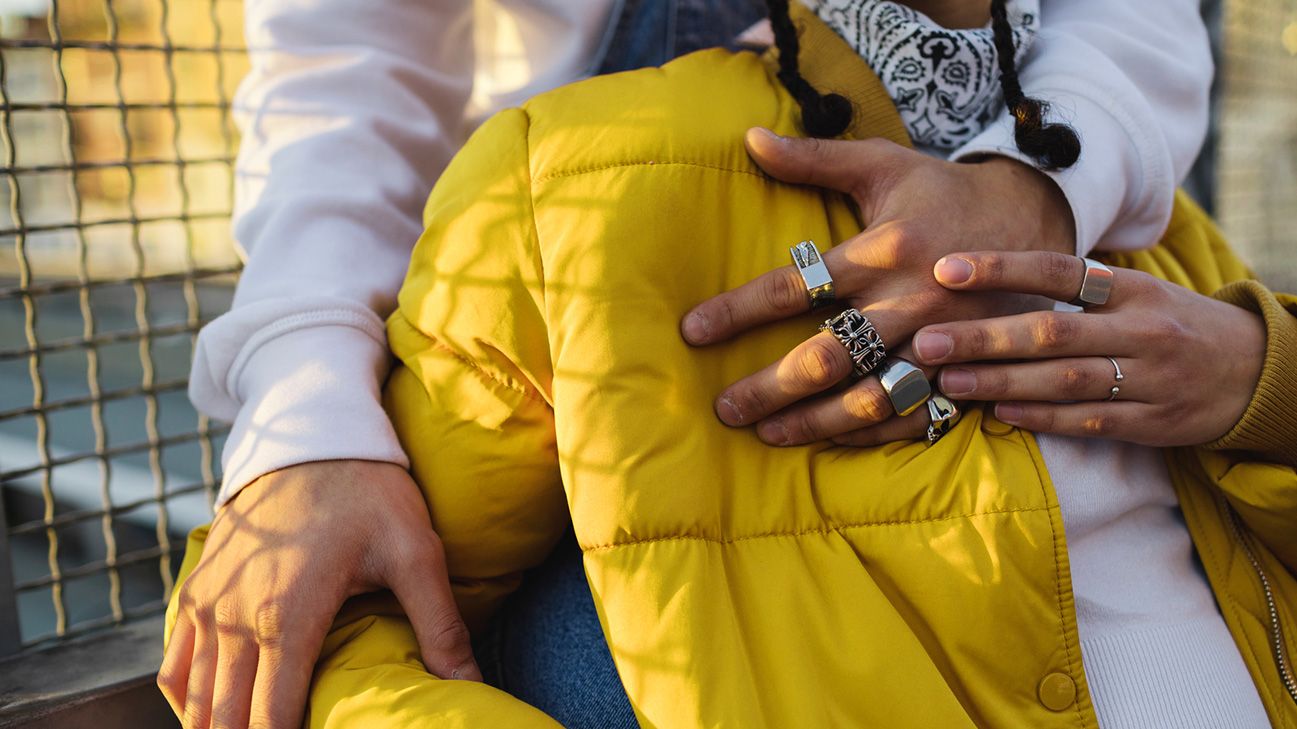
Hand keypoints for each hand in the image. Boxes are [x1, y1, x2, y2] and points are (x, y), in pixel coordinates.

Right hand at [157, 460, 479, 728]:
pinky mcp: (195, 591)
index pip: (272, 721)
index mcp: (288, 618)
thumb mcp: (415, 552)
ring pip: (193, 701)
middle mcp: (233, 618)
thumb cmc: (369, 492)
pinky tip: (217, 714)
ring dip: (219, 727)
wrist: (312, 432)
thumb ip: (441, 626)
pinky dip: (188, 700)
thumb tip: (472, 687)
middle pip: (226, 720)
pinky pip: (173, 666)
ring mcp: (206, 605)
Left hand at [681, 128, 1072, 445]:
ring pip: (870, 394)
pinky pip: (916, 414)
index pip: (794, 287)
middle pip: (826, 355)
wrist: (1036, 217)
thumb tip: (748, 137)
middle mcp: (909, 300)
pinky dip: (872, 433)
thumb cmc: (942, 191)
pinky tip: (831, 441)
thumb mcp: (882, 165)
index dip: (737, 311)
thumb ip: (813, 159)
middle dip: (769, 386)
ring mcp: (940, 341)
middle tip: (723, 407)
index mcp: (883, 249)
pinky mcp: (965, 368)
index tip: (692, 332)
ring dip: (814, 421)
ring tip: (767, 434)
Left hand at [898, 250, 1263, 445]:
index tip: (946, 269)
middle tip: (927, 342)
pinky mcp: (1151, 422)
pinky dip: (1042, 416)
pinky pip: (1088, 420)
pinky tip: (1000, 412)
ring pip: (1064, 380)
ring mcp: (1149, 379)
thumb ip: (1074, 288)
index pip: (1060, 271)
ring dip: (1001, 382)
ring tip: (949, 382)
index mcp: (1132, 289)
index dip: (1002, 269)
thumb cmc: (1169, 323)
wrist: (1252, 371)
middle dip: (983, 337)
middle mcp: (1141, 329)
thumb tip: (987, 278)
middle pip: (1052, 332)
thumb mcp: (1134, 293)